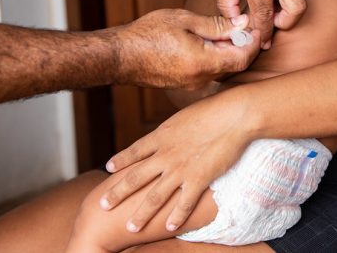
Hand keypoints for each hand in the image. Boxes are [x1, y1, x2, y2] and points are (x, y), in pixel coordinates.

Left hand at [99, 92, 252, 231]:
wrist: (234, 115)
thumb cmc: (215, 108)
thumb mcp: (186, 115)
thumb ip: (176, 127)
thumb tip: (175, 128)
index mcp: (162, 136)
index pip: (135, 150)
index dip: (121, 160)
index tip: (108, 168)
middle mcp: (166, 154)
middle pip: (135, 178)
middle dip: (117, 194)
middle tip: (102, 205)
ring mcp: (181, 169)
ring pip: (154, 196)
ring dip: (141, 214)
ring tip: (130, 228)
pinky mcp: (199, 178)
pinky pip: (184, 203)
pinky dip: (176, 217)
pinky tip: (170, 228)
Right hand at [114, 9, 260, 89]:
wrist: (119, 56)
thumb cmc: (148, 34)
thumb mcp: (184, 21)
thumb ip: (216, 24)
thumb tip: (241, 23)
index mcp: (203, 63)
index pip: (242, 58)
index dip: (253, 43)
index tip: (255, 27)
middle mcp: (201, 79)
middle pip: (235, 66)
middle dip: (244, 47)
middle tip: (244, 27)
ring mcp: (192, 85)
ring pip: (223, 70)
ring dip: (230, 53)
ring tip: (227, 32)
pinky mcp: (185, 84)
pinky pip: (210, 73)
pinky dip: (216, 59)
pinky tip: (211, 43)